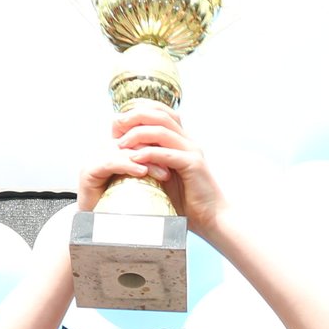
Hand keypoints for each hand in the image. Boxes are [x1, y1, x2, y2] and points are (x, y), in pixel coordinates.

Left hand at [113, 100, 228, 232]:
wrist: (212, 217)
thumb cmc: (188, 201)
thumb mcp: (165, 176)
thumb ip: (152, 162)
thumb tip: (127, 156)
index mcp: (182, 140)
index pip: (161, 112)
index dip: (138, 110)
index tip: (118, 121)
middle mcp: (188, 141)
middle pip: (160, 115)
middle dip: (135, 116)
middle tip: (115, 125)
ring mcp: (192, 151)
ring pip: (162, 131)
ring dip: (138, 134)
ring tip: (120, 144)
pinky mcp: (193, 165)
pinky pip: (168, 154)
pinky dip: (149, 153)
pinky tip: (133, 158)